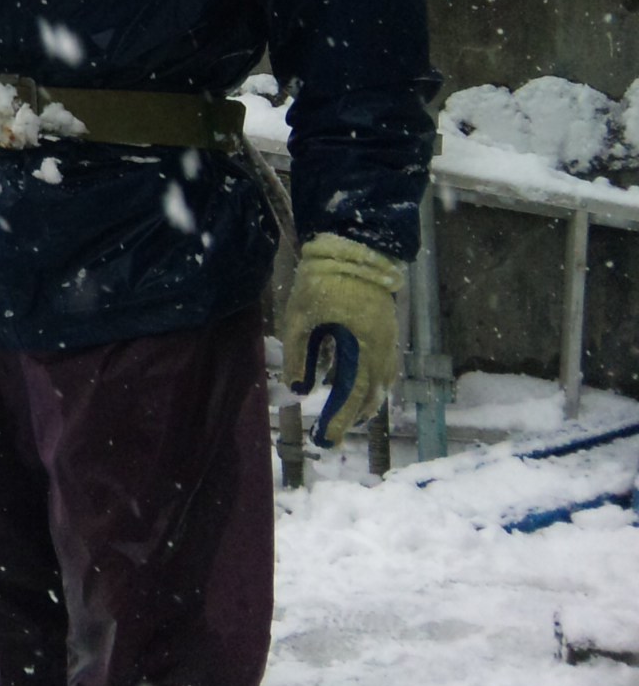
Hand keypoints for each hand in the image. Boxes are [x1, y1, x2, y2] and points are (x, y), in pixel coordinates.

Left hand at [281, 232, 404, 447]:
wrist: (355, 246)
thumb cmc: (323, 280)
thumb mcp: (299, 317)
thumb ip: (297, 355)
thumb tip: (298, 389)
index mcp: (364, 347)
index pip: (353, 396)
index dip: (338, 421)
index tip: (324, 440)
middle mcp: (383, 349)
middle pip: (372, 395)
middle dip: (352, 416)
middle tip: (330, 432)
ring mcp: (388, 340)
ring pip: (380, 383)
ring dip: (362, 401)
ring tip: (340, 414)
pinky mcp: (385, 330)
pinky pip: (380, 367)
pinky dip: (367, 382)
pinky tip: (348, 384)